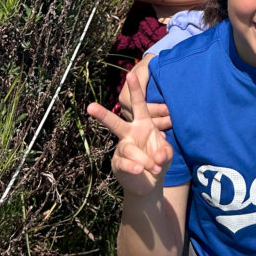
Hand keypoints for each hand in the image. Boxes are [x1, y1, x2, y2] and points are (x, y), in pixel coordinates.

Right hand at [87, 72, 173, 195]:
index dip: (135, 90)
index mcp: (143, 124)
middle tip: (90, 107)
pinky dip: (135, 167)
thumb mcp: (166, 153)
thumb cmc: (158, 159)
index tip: (130, 73)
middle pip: (115, 123)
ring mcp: (122, 149)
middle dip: (102, 115)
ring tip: (154, 166)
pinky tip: (140, 170)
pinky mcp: (118, 164)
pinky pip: (124, 163)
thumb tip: (156, 156)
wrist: (150, 182)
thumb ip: (164, 151)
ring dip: (144, 159)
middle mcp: (129, 133)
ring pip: (129, 149)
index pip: (139, 104)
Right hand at [116, 57, 171, 130]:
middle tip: (173, 120)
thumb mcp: (145, 69)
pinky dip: (156, 130)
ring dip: (159, 126)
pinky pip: (145, 128)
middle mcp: (126, 108)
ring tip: (172, 125)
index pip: (143, 107)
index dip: (157, 109)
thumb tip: (145, 94)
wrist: (146, 66)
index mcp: (126, 97)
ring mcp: (130, 115)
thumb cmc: (147, 66)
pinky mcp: (134, 120)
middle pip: (143, 119)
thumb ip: (143, 81)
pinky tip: (164, 135)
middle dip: (159, 121)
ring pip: (145, 125)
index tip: (169, 108)